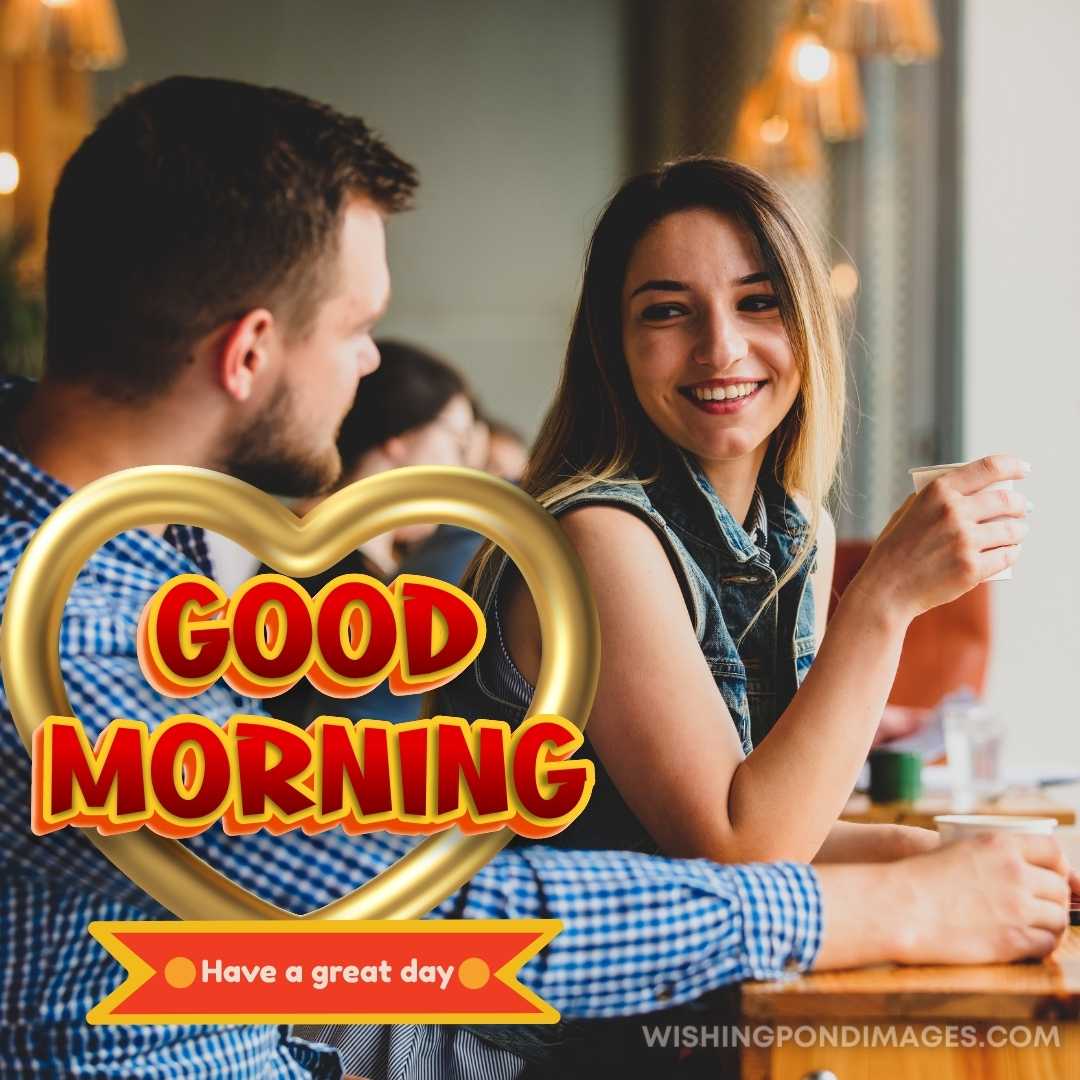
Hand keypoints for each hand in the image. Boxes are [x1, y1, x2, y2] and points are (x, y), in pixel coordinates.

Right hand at [849, 455, 1029, 622]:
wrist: (886, 588)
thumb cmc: (895, 550)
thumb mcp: (906, 512)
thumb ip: (933, 498)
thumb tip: (967, 489)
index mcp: (938, 491)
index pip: (989, 467)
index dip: (1013, 465)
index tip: (1024, 469)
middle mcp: (953, 512)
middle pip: (1008, 500)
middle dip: (1021, 503)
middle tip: (1022, 507)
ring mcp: (964, 541)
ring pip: (1013, 530)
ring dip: (1020, 530)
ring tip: (1018, 531)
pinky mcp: (972, 568)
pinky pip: (1007, 556)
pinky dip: (1013, 553)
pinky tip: (1011, 551)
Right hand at [887, 833, 1068, 964]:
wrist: (900, 906)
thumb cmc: (918, 878)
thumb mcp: (958, 850)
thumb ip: (993, 856)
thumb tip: (1019, 869)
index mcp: (1000, 845)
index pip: (1053, 851)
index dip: (1059, 866)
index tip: (1055, 876)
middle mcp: (1015, 873)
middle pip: (1059, 888)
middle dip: (1053, 897)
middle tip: (1040, 906)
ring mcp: (1017, 908)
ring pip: (1059, 918)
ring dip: (1050, 923)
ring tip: (1033, 926)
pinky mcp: (1013, 941)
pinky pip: (1048, 944)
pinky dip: (1042, 944)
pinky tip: (1028, 942)